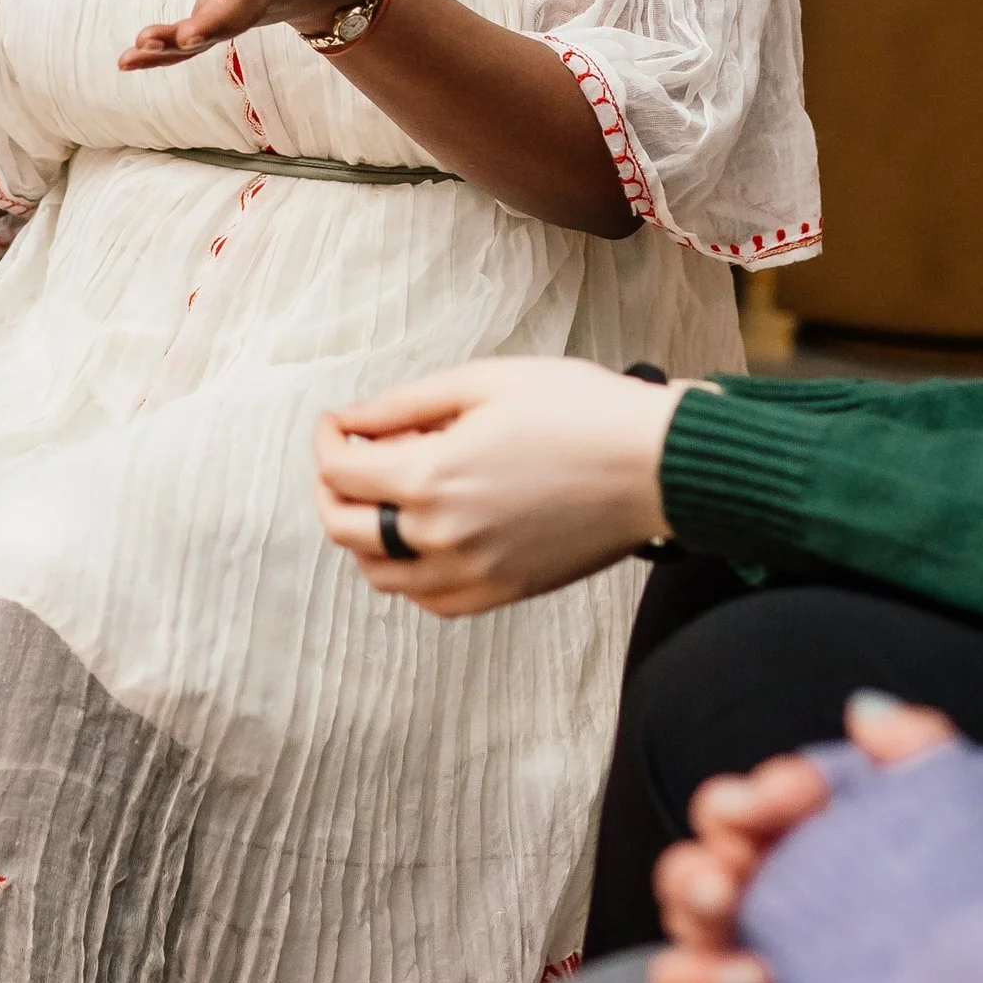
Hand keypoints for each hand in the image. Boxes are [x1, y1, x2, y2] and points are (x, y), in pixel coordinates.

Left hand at [121, 0, 375, 71]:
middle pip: (237, 11)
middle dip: (211, 23)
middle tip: (185, 36)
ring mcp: (243, 10)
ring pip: (211, 33)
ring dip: (175, 46)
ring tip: (139, 48)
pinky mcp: (225, 20)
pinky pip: (195, 45)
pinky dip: (164, 55)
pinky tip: (128, 60)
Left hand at [316, 360, 687, 615]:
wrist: (655, 465)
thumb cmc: (580, 411)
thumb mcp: (485, 382)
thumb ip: (406, 404)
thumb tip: (352, 420)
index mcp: (432, 477)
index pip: (340, 472)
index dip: (327, 441)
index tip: (337, 422)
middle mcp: (442, 535)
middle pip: (345, 529)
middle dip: (331, 489)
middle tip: (347, 458)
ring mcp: (473, 573)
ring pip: (380, 574)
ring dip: (364, 536)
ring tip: (384, 499)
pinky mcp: (503, 592)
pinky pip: (430, 600)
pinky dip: (408, 574)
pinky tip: (423, 539)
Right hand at [647, 693, 960, 982]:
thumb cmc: (975, 904)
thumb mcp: (957, 823)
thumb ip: (917, 755)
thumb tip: (865, 711)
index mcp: (780, 859)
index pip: (724, 817)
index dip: (743, 802)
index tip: (799, 797)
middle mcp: (754, 924)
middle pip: (683, 891)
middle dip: (699, 882)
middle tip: (736, 886)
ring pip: (677, 981)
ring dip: (701, 975)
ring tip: (760, 980)